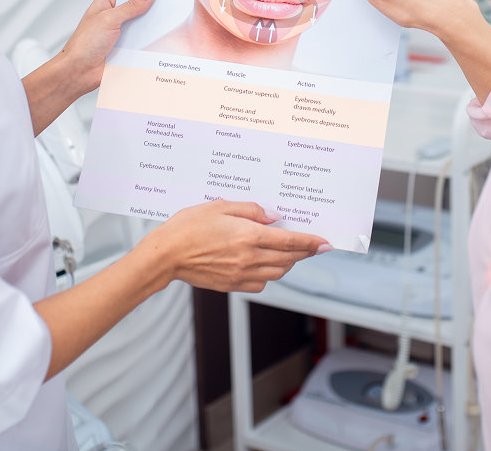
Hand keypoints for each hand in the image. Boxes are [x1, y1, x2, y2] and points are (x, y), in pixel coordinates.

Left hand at [24, 0, 154, 134]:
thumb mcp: (108, 19)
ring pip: (142, 23)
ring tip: (167, 16)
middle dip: (151, 2)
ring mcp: (121, 32)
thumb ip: (130, 6)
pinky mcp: (128, 47)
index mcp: (106, 3)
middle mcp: (114, 16)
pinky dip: (150, 39)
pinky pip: (143, 40)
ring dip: (151, 22)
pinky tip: (160, 36)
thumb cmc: (83, 45)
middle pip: (137, 4)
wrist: (79, 72)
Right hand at [138, 200, 328, 292]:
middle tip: (314, 246)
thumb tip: (273, 217)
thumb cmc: (188, 227)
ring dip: (289, 263)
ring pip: (278, 273)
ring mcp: (241, 275)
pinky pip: (261, 283)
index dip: (311, 243)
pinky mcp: (231, 285)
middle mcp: (249, 258)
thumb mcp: (220, 205)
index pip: (290, 242)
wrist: (165, 255)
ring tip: (291, 253)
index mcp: (248, 236)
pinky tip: (266, 264)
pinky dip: (270, 274)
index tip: (325, 243)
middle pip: (288, 259)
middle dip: (304, 252)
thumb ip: (251, 210)